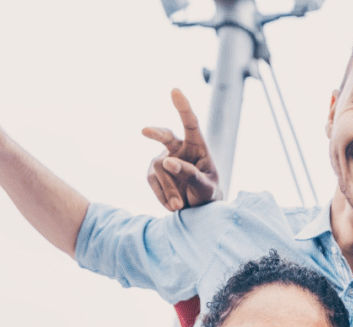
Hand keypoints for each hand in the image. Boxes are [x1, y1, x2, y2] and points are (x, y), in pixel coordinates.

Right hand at [143, 88, 221, 210]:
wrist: (198, 208)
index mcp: (198, 147)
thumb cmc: (207, 194)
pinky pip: (152, 181)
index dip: (183, 107)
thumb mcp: (206, 188)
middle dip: (157, 133)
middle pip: (166, 136)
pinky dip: (162, 195)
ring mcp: (163, 158)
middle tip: (145, 131)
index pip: (191, 124)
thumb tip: (167, 161)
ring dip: (170, 189)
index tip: (175, 91)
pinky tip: (173, 205)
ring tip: (181, 205)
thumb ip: (190, 174)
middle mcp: (179, 148)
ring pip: (161, 169)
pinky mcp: (153, 172)